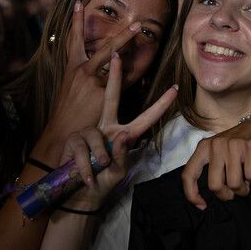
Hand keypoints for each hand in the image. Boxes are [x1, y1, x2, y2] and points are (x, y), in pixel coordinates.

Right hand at [47, 2, 142, 139]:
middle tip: (134, 21)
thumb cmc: (68, 110)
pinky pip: (120, 80)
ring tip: (138, 28)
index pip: (73, 39)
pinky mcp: (100, 92)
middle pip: (102, 45)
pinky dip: (129, 72)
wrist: (62, 131)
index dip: (76, 21)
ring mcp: (91, 80)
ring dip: (125, 40)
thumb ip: (84, 74)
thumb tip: (100, 65)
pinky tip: (140, 62)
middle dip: (118, 32)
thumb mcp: (71, 87)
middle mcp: (81, 70)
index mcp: (72, 67)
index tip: (79, 2)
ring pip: (111, 54)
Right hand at [58, 53, 177, 208]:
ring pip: (97, 137)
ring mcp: (90, 132)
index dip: (161, 105)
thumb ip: (123, 155)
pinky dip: (85, 167)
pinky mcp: (75, 140)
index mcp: (125, 135)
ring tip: (99, 171)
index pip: (146, 118)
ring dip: (99, 158)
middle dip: (114, 77)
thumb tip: (122, 135)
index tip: (175, 89)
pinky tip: (87, 176)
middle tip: (116, 54)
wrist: (82, 195)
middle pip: (111, 98)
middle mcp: (108, 128)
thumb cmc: (105, 182)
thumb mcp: (119, 172)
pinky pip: (82, 149)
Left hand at [182, 117, 250, 209]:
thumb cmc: (238, 143)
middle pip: (215, 185)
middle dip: (227, 195)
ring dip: (243, 189)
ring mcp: (233, 145)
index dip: (192, 194)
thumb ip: (209, 167)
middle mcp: (216, 145)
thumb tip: (203, 199)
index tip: (202, 205)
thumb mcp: (217, 150)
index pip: (188, 174)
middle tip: (234, 192)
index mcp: (204, 147)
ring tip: (247, 183)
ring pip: (234, 184)